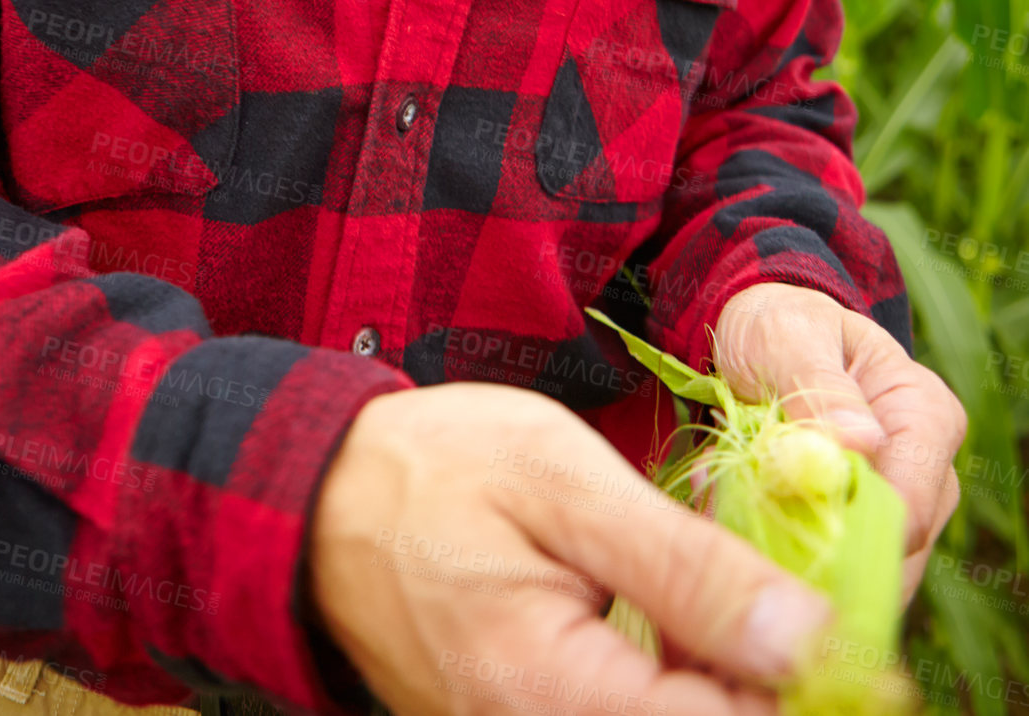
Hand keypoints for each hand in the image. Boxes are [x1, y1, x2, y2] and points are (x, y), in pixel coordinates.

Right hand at [307, 380, 836, 715]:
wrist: (321, 498)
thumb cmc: (439, 469)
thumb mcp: (563, 482)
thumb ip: (683, 566)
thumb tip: (806, 639)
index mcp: (550, 694)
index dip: (806, 685)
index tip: (841, 622)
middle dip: (762, 686)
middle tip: (786, 604)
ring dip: (723, 685)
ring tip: (738, 606)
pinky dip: (675, 686)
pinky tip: (685, 624)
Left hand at [713, 283, 966, 602]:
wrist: (757, 334)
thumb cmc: (781, 325)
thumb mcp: (788, 337)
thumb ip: (819, 387)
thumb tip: (864, 444)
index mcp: (926, 415)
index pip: (914, 502)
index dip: (853, 527)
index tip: (777, 514)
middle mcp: (927, 472)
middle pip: (890, 552)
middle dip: (811, 546)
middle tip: (733, 514)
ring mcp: (896, 510)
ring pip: (856, 571)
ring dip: (786, 553)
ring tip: (724, 506)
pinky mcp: (855, 532)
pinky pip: (826, 568)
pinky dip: (776, 555)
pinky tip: (732, 518)